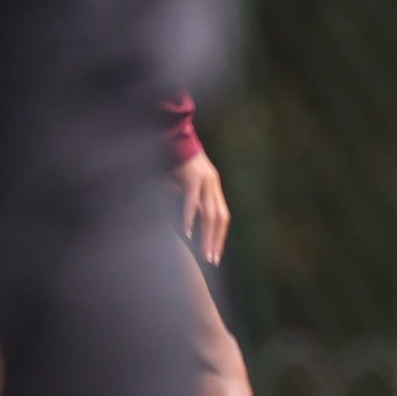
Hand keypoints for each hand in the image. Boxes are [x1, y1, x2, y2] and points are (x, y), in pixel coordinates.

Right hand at [174, 150, 230, 264]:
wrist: (174, 135)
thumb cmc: (175, 159)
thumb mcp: (183, 182)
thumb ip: (186, 199)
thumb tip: (185, 216)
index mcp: (213, 187)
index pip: (222, 217)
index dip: (220, 236)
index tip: (215, 253)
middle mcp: (213, 185)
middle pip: (220, 218)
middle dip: (216, 241)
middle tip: (212, 260)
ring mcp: (205, 181)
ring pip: (210, 214)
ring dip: (207, 235)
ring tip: (204, 253)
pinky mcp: (193, 178)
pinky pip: (192, 202)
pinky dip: (190, 218)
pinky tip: (188, 232)